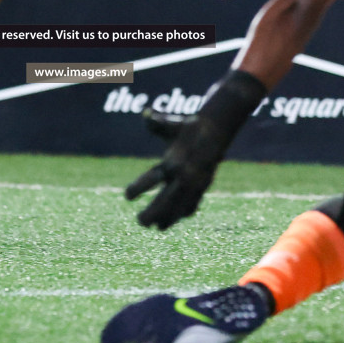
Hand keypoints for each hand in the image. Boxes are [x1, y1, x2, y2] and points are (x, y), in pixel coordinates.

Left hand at [124, 72, 266, 230]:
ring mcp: (196, 182)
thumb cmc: (189, 125)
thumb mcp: (172, 124)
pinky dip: (186, 211)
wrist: (217, 127)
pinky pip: (195, 202)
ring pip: (181, 206)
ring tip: (158, 229)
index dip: (139, 187)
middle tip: (140, 222)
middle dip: (153, 212)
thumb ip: (157, 123)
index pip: (153, 178)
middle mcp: (185, 175)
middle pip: (166, 200)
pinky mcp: (204, 184)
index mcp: (174, 161)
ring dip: (170, 217)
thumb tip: (145, 113)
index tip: (126, 196)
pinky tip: (179, 218)